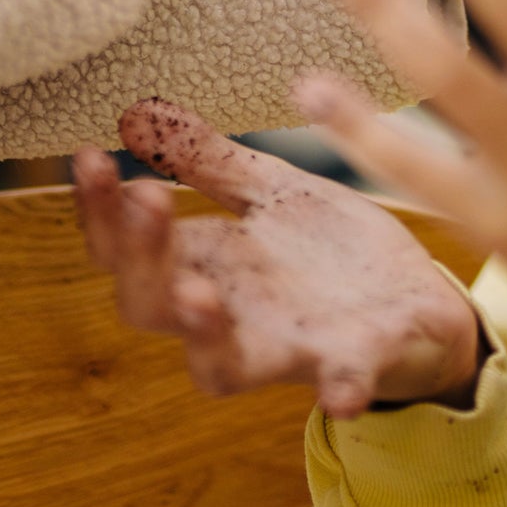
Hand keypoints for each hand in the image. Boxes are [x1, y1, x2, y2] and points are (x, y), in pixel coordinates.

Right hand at [71, 100, 482, 415]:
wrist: (421, 301)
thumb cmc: (331, 253)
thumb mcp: (273, 192)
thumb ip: (211, 163)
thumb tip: (140, 115)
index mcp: (209, 267)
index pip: (128, 249)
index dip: (100, 212)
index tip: (86, 158)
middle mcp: (233, 316)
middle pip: (154, 305)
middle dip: (142, 259)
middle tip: (147, 201)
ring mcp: (288, 346)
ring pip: (223, 367)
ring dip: (206, 337)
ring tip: (197, 298)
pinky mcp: (355, 360)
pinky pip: (340, 382)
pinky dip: (340, 387)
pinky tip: (342, 390)